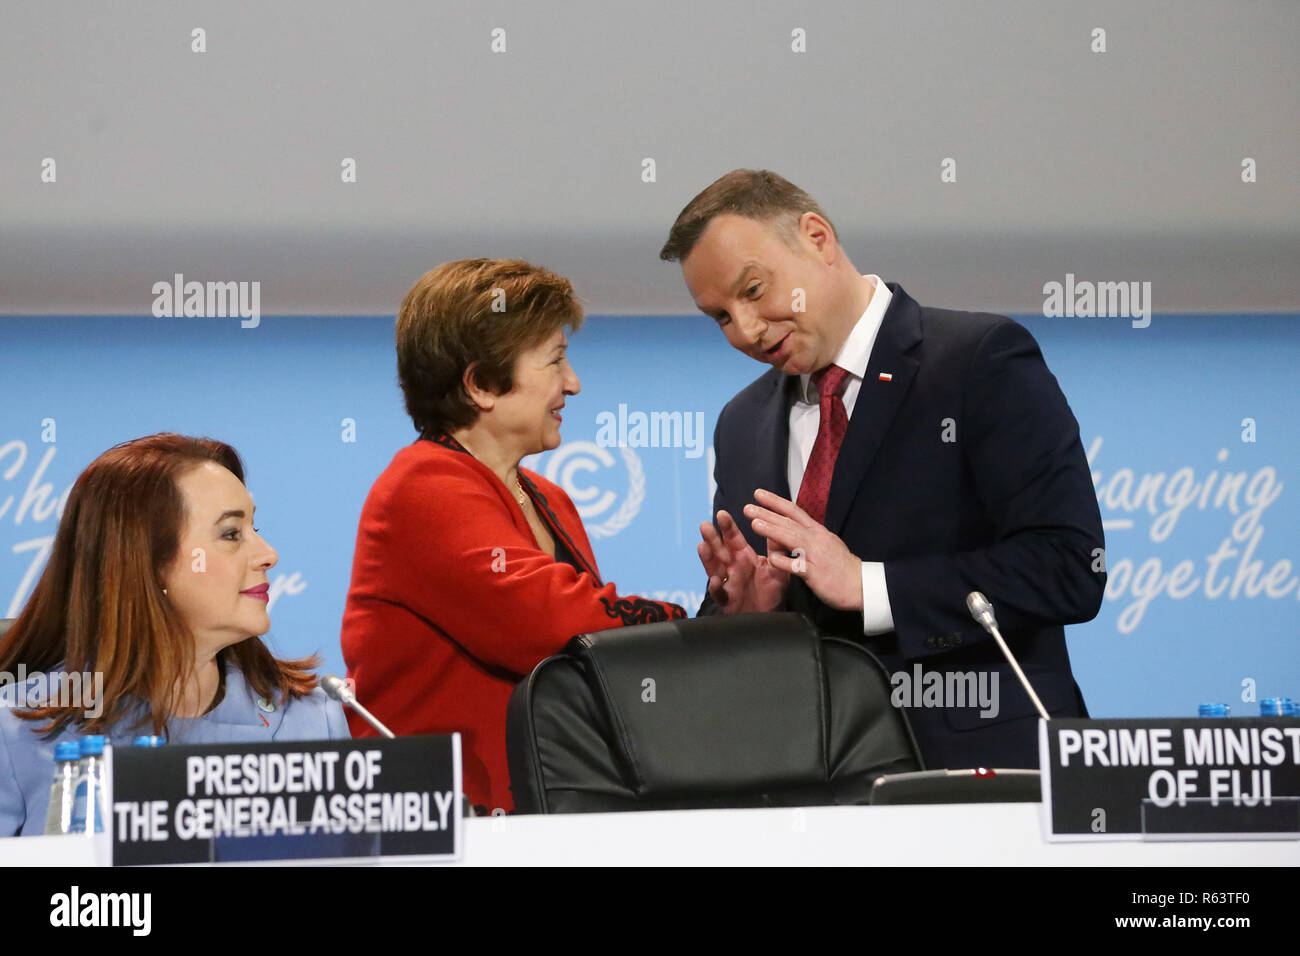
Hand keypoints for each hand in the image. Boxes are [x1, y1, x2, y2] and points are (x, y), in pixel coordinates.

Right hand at [697, 509, 788, 613]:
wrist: (771, 614)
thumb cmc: (773, 590)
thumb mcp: (777, 567)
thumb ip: (777, 549)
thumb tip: (778, 526)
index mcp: (743, 556)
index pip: (733, 538)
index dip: (727, 527)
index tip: (722, 514)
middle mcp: (732, 567)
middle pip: (719, 550)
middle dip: (712, 538)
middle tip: (705, 525)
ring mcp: (728, 583)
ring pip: (714, 568)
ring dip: (707, 558)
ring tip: (702, 546)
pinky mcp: (727, 600)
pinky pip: (719, 594)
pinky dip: (716, 588)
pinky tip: (715, 581)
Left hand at [743, 489, 863, 610]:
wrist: (861, 584)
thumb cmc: (841, 566)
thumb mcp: (825, 543)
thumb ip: (807, 536)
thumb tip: (790, 529)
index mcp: (817, 531)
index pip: (793, 511)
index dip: (775, 502)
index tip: (759, 494)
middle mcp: (815, 539)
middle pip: (788, 522)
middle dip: (766, 513)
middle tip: (747, 507)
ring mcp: (815, 555)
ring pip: (791, 538)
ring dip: (772, 530)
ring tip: (754, 523)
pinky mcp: (814, 573)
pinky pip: (797, 566)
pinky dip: (784, 561)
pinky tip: (771, 558)